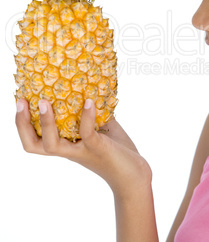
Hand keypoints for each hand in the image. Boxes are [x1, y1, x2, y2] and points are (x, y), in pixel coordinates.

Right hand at [15, 99, 151, 197]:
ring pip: (53, 144)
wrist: (135, 174)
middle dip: (23, 125)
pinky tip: (89, 101)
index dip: (22, 124)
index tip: (20, 101)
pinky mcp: (98, 148)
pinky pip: (87, 133)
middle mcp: (69, 150)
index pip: (35, 140)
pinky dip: (87, 116)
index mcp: (66, 145)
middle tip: (22, 102)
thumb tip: (91, 88)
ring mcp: (82, 150)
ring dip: (46, 123)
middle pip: (34, 145)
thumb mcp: (102, 128)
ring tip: (44, 102)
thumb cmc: (117, 150)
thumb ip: (93, 113)